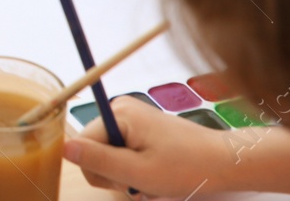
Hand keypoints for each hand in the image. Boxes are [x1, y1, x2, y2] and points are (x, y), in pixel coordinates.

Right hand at [62, 96, 254, 196]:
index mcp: (118, 114)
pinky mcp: (140, 126)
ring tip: (151, 179)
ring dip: (125, 173)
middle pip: (93, 148)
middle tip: (141, 181)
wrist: (226, 162)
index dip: (98, 169)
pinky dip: (134, 167)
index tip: (126, 179)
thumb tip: (62, 147)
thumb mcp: (140, 171)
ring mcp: (130, 117)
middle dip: (112, 172)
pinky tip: (154, 174)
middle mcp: (120, 109)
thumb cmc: (186, 168)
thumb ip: (99, 160)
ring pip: (107, 153)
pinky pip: (121, 150)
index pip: (82, 144)